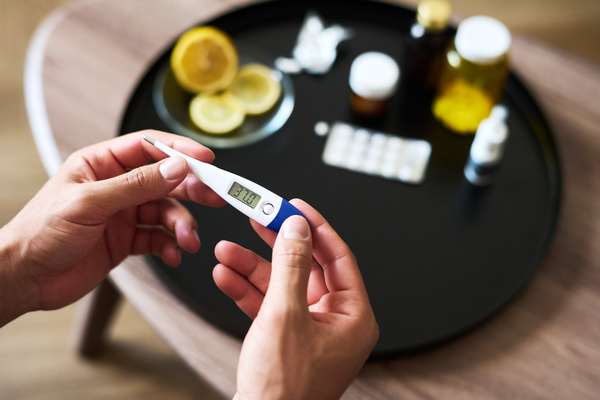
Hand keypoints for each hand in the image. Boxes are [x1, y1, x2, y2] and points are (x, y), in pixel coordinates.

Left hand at [0, 130, 224, 324]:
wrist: (24, 279)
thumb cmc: (40, 233)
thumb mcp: (90, 203)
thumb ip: (136, 185)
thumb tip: (175, 167)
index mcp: (101, 164)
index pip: (148, 147)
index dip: (180, 150)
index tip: (206, 160)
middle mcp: (116, 186)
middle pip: (165, 179)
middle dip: (190, 189)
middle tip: (215, 198)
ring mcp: (123, 214)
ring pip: (165, 212)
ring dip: (181, 225)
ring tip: (187, 240)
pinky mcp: (126, 240)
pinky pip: (158, 238)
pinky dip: (169, 245)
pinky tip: (172, 253)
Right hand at [213, 200, 378, 399]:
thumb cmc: (283, 390)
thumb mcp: (285, 315)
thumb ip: (291, 265)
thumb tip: (297, 228)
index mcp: (353, 316)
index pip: (338, 257)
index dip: (315, 227)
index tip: (295, 206)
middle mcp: (335, 322)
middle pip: (306, 268)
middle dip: (276, 245)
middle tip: (258, 219)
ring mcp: (309, 331)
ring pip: (282, 286)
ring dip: (252, 268)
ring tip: (225, 251)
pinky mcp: (286, 340)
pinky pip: (269, 306)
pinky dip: (247, 291)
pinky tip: (226, 276)